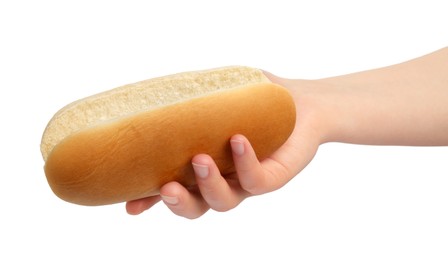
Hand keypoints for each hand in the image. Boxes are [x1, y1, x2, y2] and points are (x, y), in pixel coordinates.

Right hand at [126, 74, 323, 217]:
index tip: (129, 205)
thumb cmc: (254, 99)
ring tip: (201, 158)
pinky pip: (257, 181)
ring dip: (208, 184)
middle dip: (178, 203)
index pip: (174, 188)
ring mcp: (247, 180)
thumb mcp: (217, 94)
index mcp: (204, 166)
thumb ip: (191, 96)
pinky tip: (237, 139)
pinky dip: (244, 162)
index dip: (150, 201)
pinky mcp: (275, 176)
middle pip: (196, 207)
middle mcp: (224, 179)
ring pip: (223, 201)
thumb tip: (156, 90)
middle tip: (165, 187)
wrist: (299, 100)